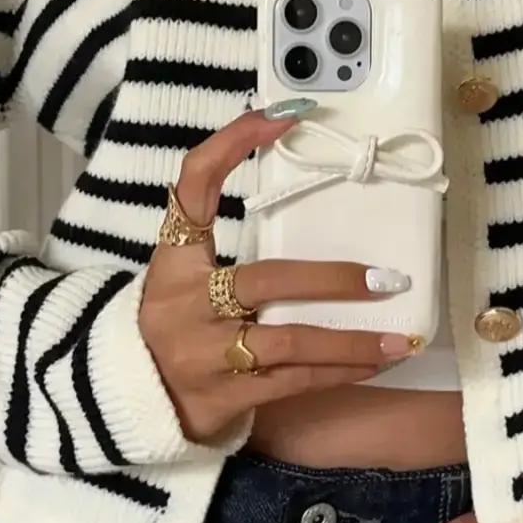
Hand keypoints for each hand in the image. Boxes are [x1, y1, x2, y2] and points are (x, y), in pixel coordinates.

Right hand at [139, 108, 419, 443]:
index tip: (282, 119)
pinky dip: (337, 372)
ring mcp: (204, 354)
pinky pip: (291, 381)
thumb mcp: (183, 278)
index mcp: (173, 261)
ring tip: (397, 341)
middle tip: (385, 281)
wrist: (125, 403)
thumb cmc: (173, 327)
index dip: (233, 145)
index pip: (194, 185)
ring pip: (288, 341)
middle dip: (330, 280)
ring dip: (349, 342)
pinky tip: (373, 364)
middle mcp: (186, 303)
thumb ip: (224, 247)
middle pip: (264, 280)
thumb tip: (305, 204)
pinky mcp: (224, 397)